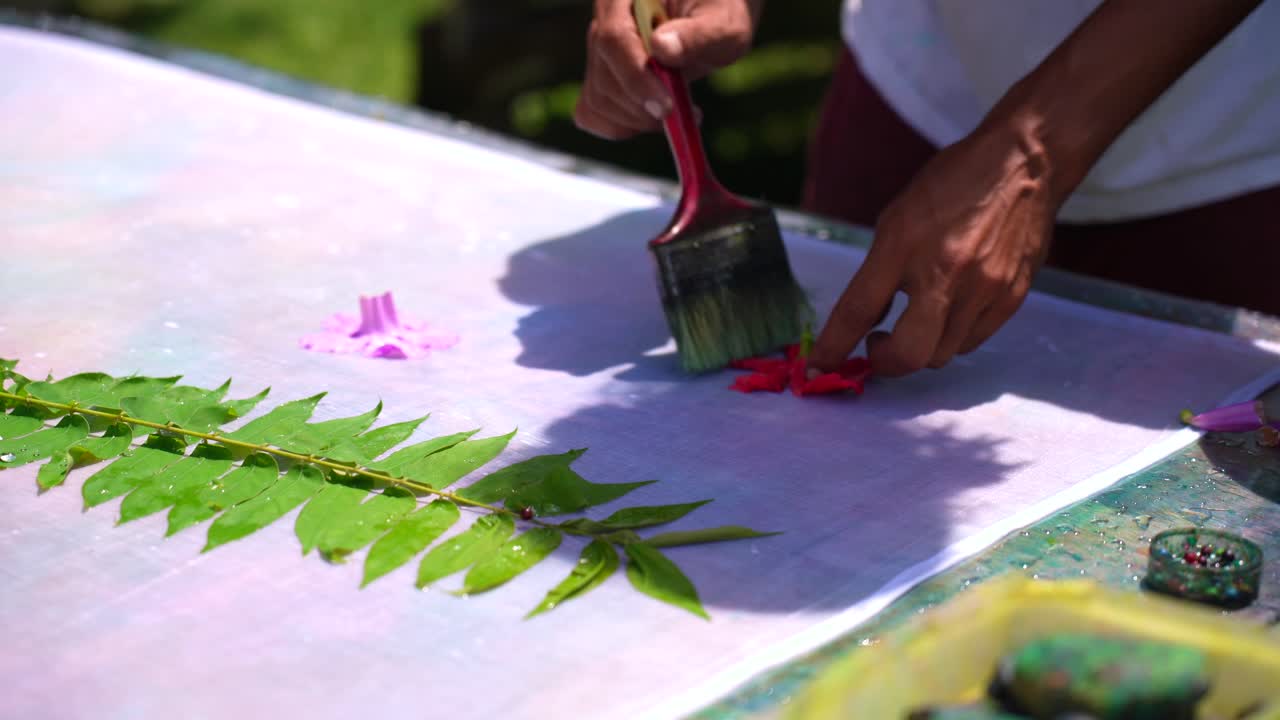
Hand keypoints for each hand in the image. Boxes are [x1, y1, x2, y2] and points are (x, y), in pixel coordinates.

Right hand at [575, 0, 761, 139]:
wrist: (711, 19)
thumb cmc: (718, 13)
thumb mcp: (723, 21)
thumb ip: (699, 34)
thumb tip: (663, 48)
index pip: (613, 40)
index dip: (636, 78)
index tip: (666, 107)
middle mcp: (602, 22)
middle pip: (604, 77)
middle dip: (643, 106)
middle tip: (686, 112)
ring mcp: (597, 52)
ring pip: (599, 101)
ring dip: (639, 119)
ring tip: (679, 110)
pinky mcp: (601, 79)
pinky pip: (593, 114)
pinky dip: (624, 126)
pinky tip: (654, 118)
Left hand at [809, 123, 1057, 376]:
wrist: (1023, 162)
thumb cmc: (954, 184)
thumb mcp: (898, 217)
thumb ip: (880, 270)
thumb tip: (865, 318)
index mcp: (904, 246)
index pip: (857, 310)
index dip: (834, 346)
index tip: (820, 366)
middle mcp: (945, 273)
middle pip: (908, 355)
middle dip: (885, 363)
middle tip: (878, 345)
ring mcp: (983, 289)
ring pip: (941, 356)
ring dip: (920, 349)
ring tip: (917, 321)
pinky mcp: (1011, 298)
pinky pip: (972, 342)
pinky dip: (951, 338)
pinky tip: (948, 312)